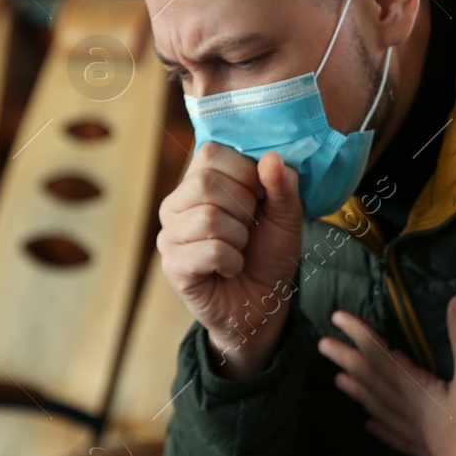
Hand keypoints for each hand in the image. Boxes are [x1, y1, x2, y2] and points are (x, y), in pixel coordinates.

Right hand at [158, 143, 302, 378]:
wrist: (261, 303)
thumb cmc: (267, 254)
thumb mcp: (285, 216)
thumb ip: (282, 186)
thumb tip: (272, 158)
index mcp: (198, 182)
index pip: (211, 153)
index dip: (245, 172)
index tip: (260, 197)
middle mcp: (176, 204)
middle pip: (206, 183)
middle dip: (244, 208)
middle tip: (249, 229)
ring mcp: (169, 235)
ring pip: (208, 218)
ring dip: (239, 238)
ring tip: (239, 249)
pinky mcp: (172, 266)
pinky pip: (209, 251)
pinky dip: (232, 261)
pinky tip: (230, 268)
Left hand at [318, 294, 455, 455]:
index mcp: (416, 392)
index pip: (381, 357)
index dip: (360, 335)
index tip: (337, 318)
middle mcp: (408, 411)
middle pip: (372, 381)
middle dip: (348, 360)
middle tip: (323, 345)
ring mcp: (416, 434)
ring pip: (379, 408)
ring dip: (358, 392)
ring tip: (338, 381)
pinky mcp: (427, 452)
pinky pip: (396, 437)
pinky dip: (381, 429)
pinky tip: (370, 426)